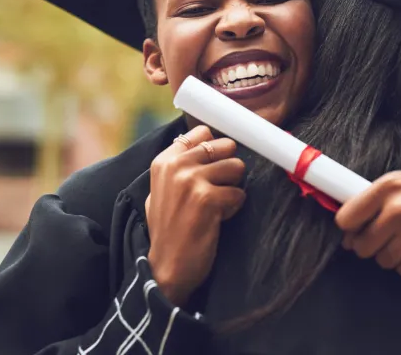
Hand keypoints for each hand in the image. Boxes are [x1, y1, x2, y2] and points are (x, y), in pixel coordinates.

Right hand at [145, 125, 245, 305]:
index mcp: (163, 161)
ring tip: (216, 207)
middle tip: (217, 190)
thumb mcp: (161, 191)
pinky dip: (233, 208)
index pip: (201, 133)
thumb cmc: (168, 231)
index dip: (215, 149)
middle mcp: (176, 166)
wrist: (166, 268)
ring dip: (232, 188)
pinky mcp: (208, 199)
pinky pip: (239, 194)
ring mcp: (191, 180)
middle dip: (228, 168)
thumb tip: (204, 144)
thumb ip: (178, 166)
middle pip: (224, 146)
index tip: (214, 166)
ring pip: (236, 167)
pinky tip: (217, 221)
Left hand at [335, 170, 400, 275]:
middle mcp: (400, 207)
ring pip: (382, 261)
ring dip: (392, 256)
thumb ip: (374, 202)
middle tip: (388, 238)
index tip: (359, 230)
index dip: (351, 229)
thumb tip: (347, 234)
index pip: (345, 219)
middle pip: (361, 246)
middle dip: (371, 246)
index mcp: (389, 185)